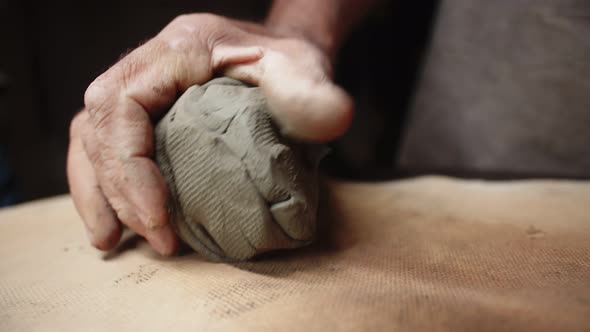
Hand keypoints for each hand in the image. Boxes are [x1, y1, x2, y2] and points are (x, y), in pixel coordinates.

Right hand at [67, 13, 353, 254]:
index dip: (129, 166)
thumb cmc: (289, 58)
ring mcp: (141, 86)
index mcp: (178, 50)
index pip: (123, 106)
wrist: (282, 49)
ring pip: (89, 137)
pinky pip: (101, 144)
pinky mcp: (145, 109)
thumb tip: (332, 119)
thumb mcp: (303, 68)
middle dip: (118, 191)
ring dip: (97, 193)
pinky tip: (112, 222)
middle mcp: (148, 65)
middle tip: (156, 241)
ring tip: (112, 241)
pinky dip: (101, 185)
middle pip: (99, 127)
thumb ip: (311, 92)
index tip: (158, 218)